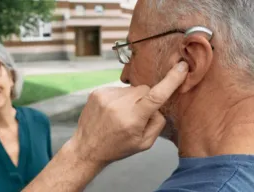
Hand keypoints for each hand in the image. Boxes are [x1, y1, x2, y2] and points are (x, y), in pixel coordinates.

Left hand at [71, 61, 187, 165]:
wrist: (87, 147)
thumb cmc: (116, 147)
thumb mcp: (143, 144)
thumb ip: (157, 123)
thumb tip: (158, 106)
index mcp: (132, 120)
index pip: (156, 96)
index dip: (171, 80)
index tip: (181, 67)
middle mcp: (118, 105)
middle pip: (145, 89)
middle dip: (146, 99)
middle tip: (137, 114)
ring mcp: (106, 96)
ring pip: (131, 89)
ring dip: (131, 99)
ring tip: (121, 114)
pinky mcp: (98, 92)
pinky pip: (118, 89)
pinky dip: (120, 98)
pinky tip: (112, 110)